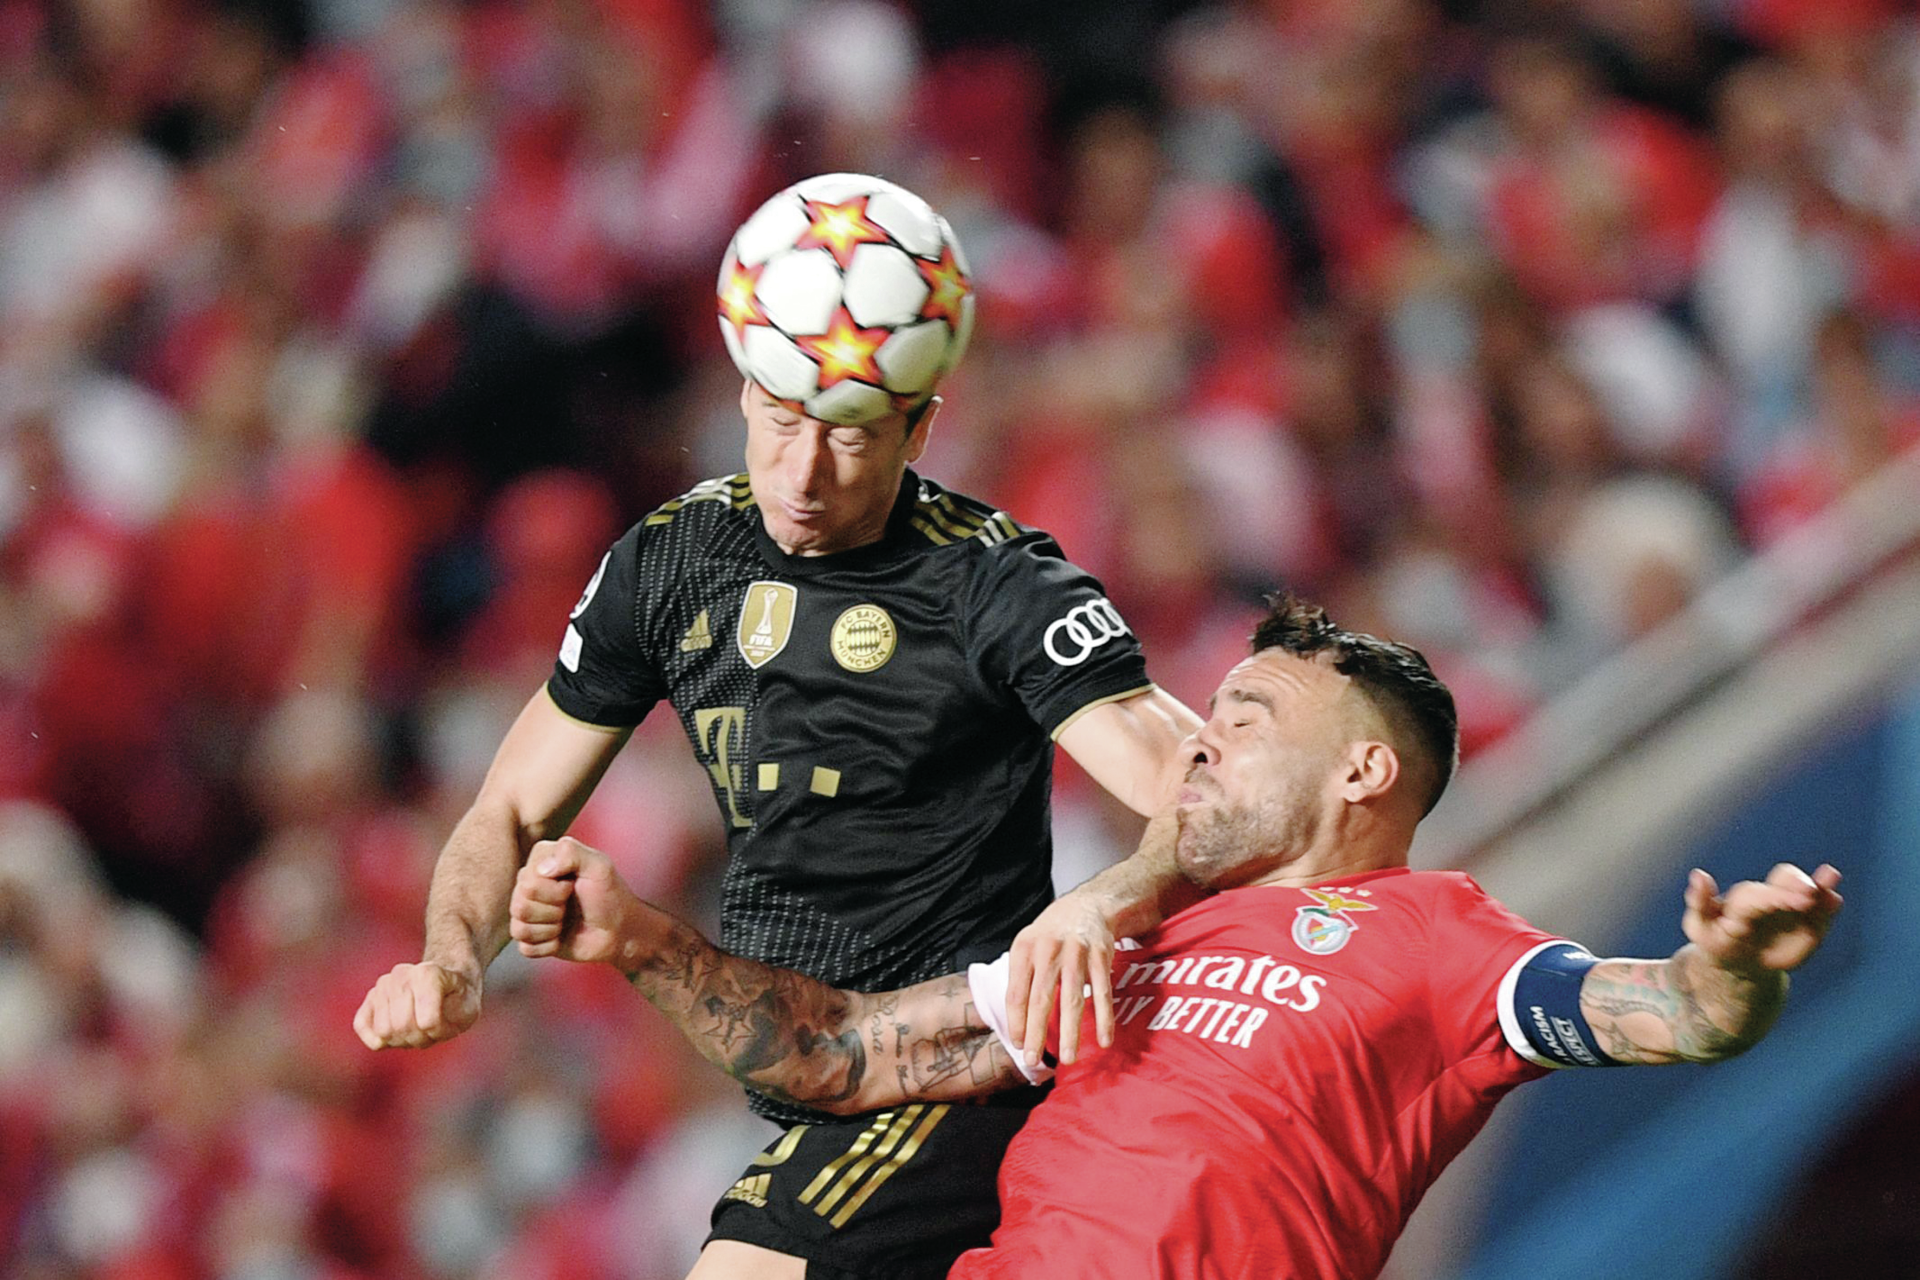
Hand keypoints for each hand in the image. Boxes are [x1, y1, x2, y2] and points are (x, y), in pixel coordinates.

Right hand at [353, 962, 480, 1049]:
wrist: (447, 982)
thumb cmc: (458, 999)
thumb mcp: (469, 1010)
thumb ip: (453, 1017)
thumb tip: (423, 1023)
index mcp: (428, 973)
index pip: (427, 1022)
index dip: (439, 1031)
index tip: (447, 1022)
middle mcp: (401, 974)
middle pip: (401, 1028)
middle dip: (420, 1038)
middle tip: (431, 1029)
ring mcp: (383, 985)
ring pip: (383, 1031)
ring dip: (403, 1039)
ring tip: (416, 1027)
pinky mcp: (370, 998)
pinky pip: (361, 1025)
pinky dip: (376, 1039)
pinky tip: (393, 1037)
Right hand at [508, 836, 632, 967]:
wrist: (618, 929)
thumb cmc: (610, 894)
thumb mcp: (599, 866)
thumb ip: (572, 852)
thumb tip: (541, 869)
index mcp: (540, 861)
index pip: (527, 883)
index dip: (554, 890)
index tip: (573, 885)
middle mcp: (528, 884)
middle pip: (520, 906)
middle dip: (553, 909)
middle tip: (570, 904)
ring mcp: (528, 911)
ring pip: (519, 928)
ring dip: (551, 928)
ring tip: (565, 920)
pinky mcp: (531, 937)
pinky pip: (525, 948)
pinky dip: (548, 946)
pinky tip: (561, 936)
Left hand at [1006, 891, 1115, 1066]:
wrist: (1088, 905)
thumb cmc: (1052, 934)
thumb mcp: (1028, 946)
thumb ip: (1021, 978)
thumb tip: (1016, 1023)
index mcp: (1024, 949)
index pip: (1016, 992)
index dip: (1016, 1021)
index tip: (1019, 1045)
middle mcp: (1048, 949)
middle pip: (1041, 999)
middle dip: (1036, 1033)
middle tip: (1034, 1060)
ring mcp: (1076, 953)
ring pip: (1072, 999)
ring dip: (1070, 1032)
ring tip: (1068, 1058)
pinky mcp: (1101, 956)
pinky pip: (1103, 993)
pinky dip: (1104, 1018)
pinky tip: (1103, 1040)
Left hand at [1684, 863, 1842, 975]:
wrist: (1740, 963)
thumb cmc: (1716, 941)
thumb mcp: (1701, 927)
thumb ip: (1700, 902)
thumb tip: (1698, 874)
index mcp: (1745, 898)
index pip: (1763, 894)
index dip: (1780, 895)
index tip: (1799, 899)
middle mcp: (1771, 897)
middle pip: (1786, 881)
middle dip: (1798, 885)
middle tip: (1810, 894)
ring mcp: (1791, 909)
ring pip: (1809, 890)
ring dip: (1821, 884)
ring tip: (1831, 878)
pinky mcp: (1809, 924)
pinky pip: (1822, 913)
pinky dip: (1829, 905)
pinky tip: (1835, 900)